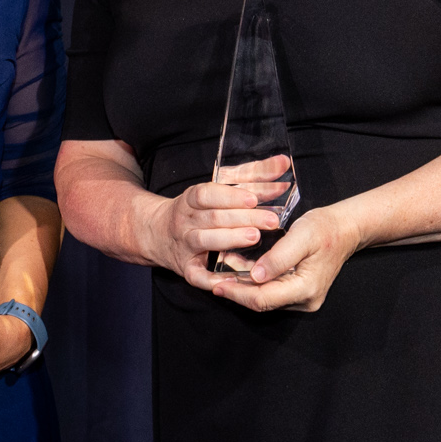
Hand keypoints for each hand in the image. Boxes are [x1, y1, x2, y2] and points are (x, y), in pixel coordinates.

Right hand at [134, 155, 292, 286]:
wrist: (157, 234)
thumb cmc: (198, 209)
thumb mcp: (217, 189)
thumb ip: (251, 176)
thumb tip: (283, 162)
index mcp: (191, 199)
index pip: (207, 194)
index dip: (229, 196)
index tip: (253, 198)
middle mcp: (185, 221)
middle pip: (213, 217)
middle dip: (243, 218)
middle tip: (270, 220)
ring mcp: (184, 245)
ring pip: (204, 241)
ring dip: (230, 239)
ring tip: (254, 237)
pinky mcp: (186, 268)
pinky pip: (197, 276)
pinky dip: (212, 280)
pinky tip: (232, 279)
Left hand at [208, 204, 365, 313]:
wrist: (345, 229)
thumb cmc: (325, 229)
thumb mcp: (302, 236)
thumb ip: (279, 257)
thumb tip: (256, 276)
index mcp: (306, 288)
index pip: (263, 299)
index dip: (237, 294)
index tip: (216, 285)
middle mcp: (305, 300)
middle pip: (262, 302)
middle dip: (236, 292)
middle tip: (212, 281)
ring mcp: (302, 298)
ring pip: (265, 298)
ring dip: (243, 287)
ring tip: (221, 275)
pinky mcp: (298, 292)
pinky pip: (271, 292)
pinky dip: (254, 283)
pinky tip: (239, 271)